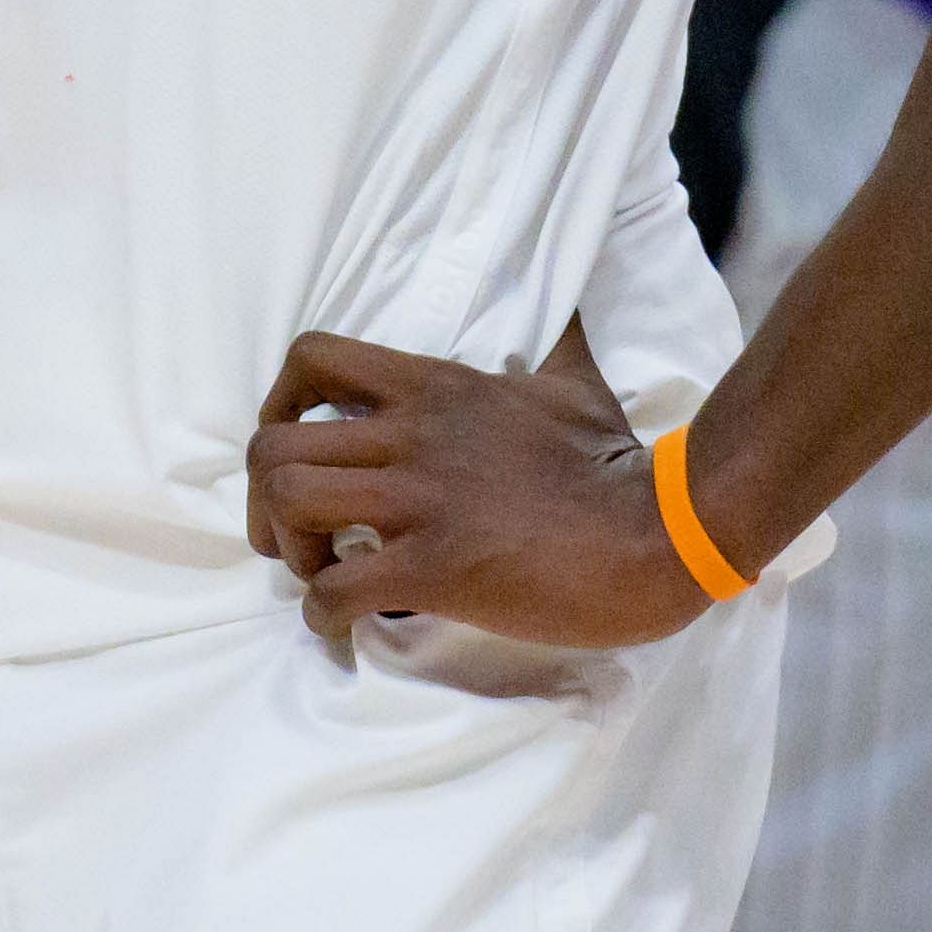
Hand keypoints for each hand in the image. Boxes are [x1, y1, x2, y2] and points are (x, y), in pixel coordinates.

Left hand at [251, 315, 711, 645]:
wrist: (667, 532)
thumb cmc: (620, 465)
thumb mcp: (575, 385)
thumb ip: (552, 346)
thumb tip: (571, 306)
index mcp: (434, 389)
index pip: (311, 358)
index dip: (279, 403)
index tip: (298, 446)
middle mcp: (413, 436)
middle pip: (272, 445)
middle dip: (264, 499)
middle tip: (297, 536)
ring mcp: (422, 502)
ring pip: (289, 504)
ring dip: (288, 552)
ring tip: (322, 574)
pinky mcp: (438, 568)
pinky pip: (337, 590)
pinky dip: (322, 614)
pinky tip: (345, 625)